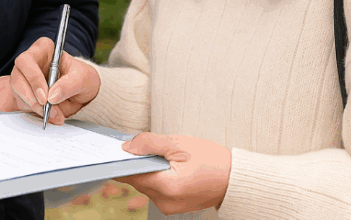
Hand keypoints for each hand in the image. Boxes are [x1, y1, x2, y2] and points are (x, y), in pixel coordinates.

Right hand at [9, 37, 99, 125]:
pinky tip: (49, 114)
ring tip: (53, 114)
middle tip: (45, 108)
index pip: (28, 59)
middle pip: (17, 77)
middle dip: (30, 96)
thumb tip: (52, 96)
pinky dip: (35, 112)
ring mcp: (25, 78)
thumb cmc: (82, 77)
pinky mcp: (24, 93)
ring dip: (33, 106)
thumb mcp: (83, 78)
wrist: (82, 93)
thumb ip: (68, 85)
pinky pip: (22, 104)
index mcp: (44, 50)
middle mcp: (30, 62)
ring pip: (17, 92)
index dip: (33, 77)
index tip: (45, 96)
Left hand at [115, 133, 231, 215]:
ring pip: (145, 185)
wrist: (233, 179)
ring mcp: (168, 207)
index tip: (116, 148)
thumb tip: (127, 147)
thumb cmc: (212, 160)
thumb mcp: (180, 144)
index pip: (131, 174)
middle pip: (137, 180)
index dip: (122, 160)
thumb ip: (150, 144)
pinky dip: (155, 177)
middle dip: (137, 163)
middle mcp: (165, 202)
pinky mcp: (172, 207)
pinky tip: (165, 166)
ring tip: (160, 155)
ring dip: (146, 170)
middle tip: (143, 145)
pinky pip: (155, 190)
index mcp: (167, 186)